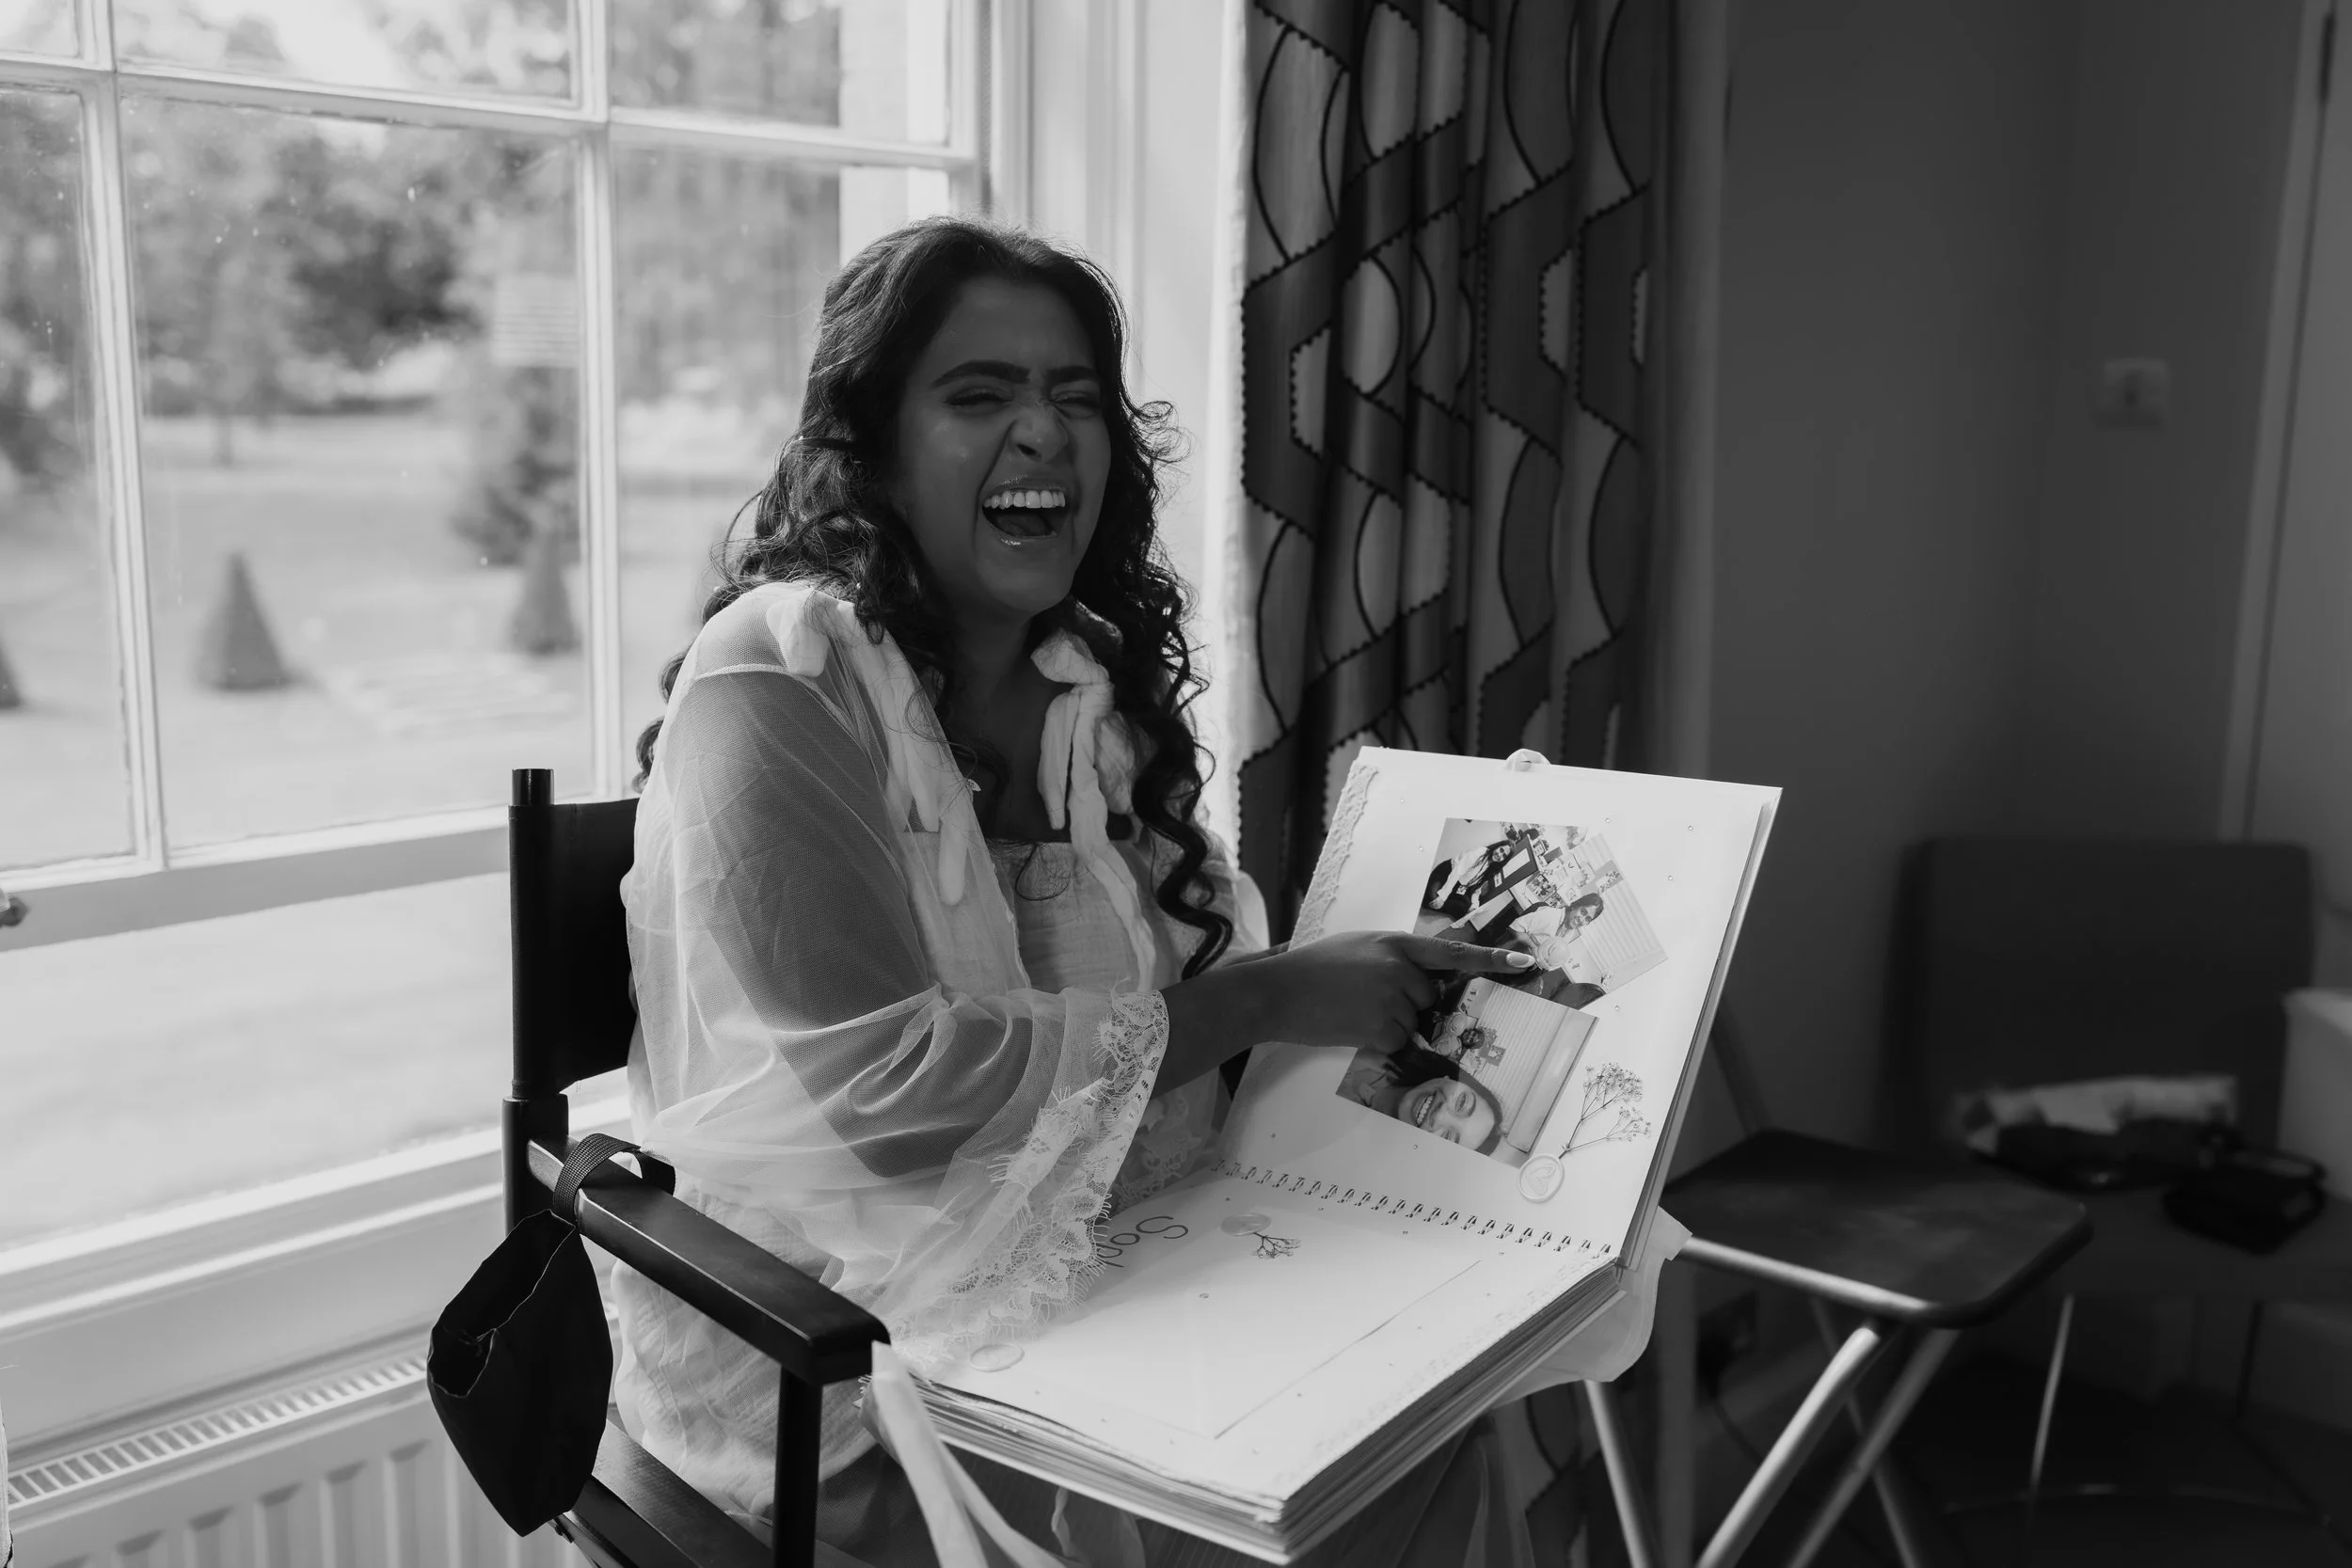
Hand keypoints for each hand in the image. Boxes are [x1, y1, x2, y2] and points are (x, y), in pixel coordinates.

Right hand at [1240, 931, 1538, 1054]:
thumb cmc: (1313, 967)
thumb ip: (1395, 957)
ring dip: (1389, 1022)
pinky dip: (1377, 1039)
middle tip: (1367, 996)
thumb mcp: (1360, 947)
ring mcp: (1391, 999)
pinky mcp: (1380, 1027)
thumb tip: (1423, 982)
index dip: (1493, 959)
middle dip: (1408, 1002)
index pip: (1453, 953)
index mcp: (1395, 942)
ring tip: (1352, 1008)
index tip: (1526, 964)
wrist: (1278, 991)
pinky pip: (1397, 1041)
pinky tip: (1350, 1025)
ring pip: (1413, 1021)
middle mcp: (1399, 968)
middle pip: (1430, 996)